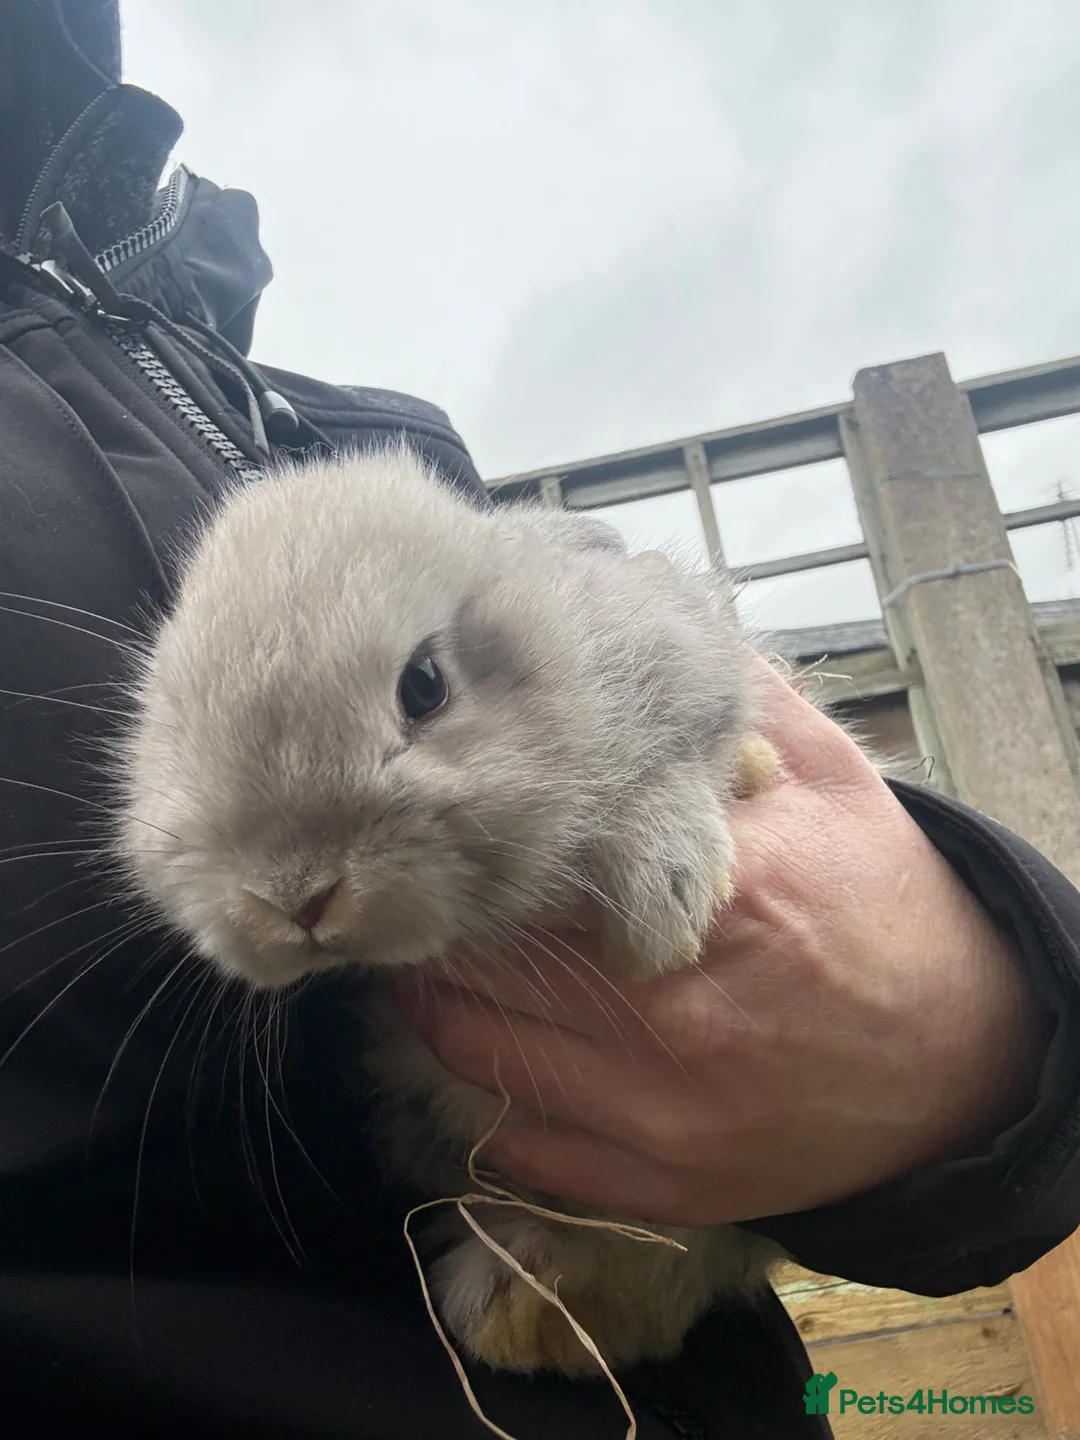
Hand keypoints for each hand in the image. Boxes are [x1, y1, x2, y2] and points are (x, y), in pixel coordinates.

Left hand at [393, 658, 1039, 1226]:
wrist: (966, 1059)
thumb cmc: (884, 905)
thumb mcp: (834, 780)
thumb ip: (740, 702)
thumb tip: (648, 612)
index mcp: (721, 894)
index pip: (536, 858)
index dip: (474, 831)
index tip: (442, 805)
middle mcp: (677, 1012)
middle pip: (483, 953)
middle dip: (437, 908)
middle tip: (416, 870)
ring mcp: (662, 1113)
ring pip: (474, 1048)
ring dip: (437, 993)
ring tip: (433, 945)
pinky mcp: (660, 1184)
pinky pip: (518, 1147)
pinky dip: (485, 1088)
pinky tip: (494, 1037)